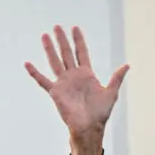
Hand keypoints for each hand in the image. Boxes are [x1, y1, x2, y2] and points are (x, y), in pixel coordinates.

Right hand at [25, 25, 128, 154]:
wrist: (89, 127)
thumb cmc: (100, 113)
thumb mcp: (111, 93)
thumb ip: (116, 78)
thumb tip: (127, 65)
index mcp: (87, 74)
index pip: (82, 52)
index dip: (78, 40)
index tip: (75, 28)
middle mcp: (74, 76)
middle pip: (66, 53)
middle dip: (62, 40)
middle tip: (57, 27)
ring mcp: (64, 83)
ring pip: (55, 62)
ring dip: (49, 49)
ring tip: (44, 36)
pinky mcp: (55, 92)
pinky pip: (43, 81)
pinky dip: (35, 73)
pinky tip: (27, 64)